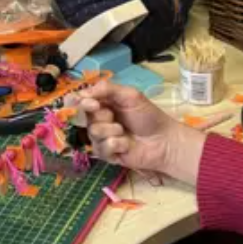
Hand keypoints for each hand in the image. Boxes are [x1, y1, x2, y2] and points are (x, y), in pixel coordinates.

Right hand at [72, 82, 205, 184]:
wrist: (163, 139)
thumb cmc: (148, 116)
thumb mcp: (130, 95)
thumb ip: (106, 89)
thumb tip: (82, 93)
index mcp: (101, 104)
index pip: (79, 101)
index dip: (79, 102)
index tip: (92, 104)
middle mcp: (97, 121)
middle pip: (84, 117)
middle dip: (102, 116)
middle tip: (115, 117)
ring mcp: (100, 138)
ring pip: (94, 132)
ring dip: (112, 130)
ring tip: (124, 132)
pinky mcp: (105, 154)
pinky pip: (102, 147)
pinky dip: (117, 144)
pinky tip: (127, 145)